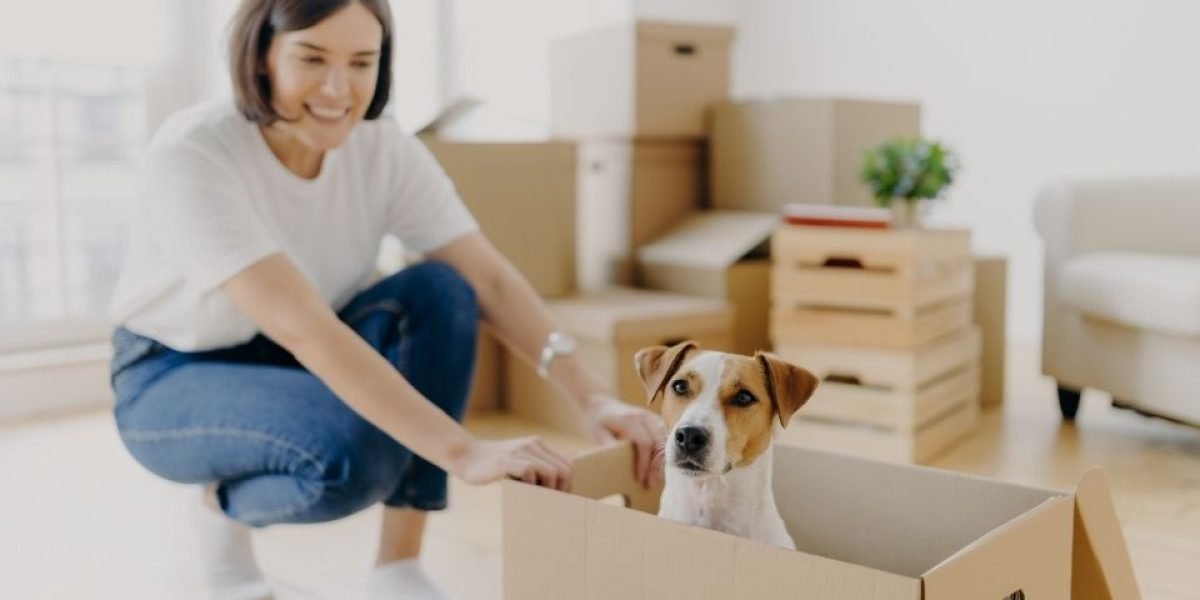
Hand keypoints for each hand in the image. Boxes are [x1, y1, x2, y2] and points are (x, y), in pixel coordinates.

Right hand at [454, 436, 572, 490]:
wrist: (466, 457)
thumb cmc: (494, 465)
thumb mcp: (519, 460)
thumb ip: (538, 465)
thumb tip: (560, 479)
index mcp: (538, 445)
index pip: (568, 465)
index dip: (567, 485)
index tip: (559, 498)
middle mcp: (533, 444)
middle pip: (564, 470)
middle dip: (561, 490)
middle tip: (550, 503)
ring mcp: (520, 451)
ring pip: (551, 472)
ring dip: (546, 490)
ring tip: (535, 497)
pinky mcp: (507, 460)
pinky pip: (529, 472)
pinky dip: (529, 485)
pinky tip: (519, 490)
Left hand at [582, 394, 666, 488]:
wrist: (601, 404)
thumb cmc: (598, 421)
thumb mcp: (597, 434)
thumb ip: (609, 446)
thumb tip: (620, 461)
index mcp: (630, 419)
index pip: (644, 443)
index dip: (644, 462)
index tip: (640, 478)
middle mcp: (644, 416)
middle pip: (658, 443)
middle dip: (655, 466)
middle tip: (651, 484)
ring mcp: (651, 417)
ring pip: (664, 440)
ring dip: (661, 461)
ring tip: (655, 478)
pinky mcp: (654, 420)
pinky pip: (664, 437)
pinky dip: (662, 453)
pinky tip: (657, 467)